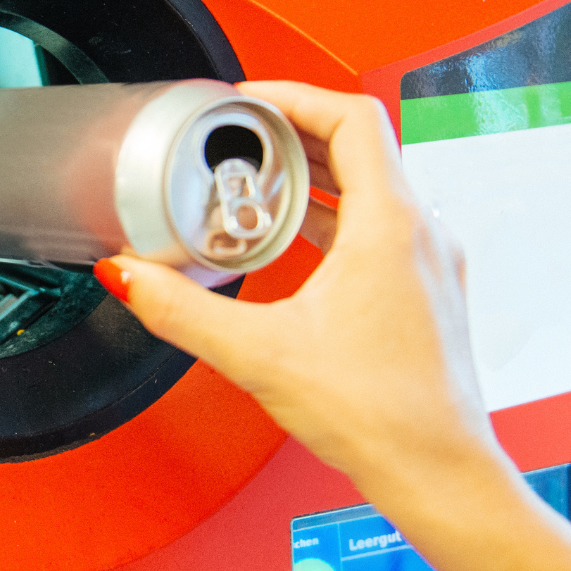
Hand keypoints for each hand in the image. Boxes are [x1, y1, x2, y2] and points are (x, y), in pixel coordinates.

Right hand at [94, 81, 512, 502]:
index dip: (294, 96)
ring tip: (258, 188)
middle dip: (292, 136)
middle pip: (360, 146)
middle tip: (240, 141)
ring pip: (373, 187)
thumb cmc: (382, 417)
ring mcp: (430, 263)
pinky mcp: (427, 292)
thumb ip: (181, 309)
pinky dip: (333, 216)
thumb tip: (129, 276)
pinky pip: (381, 227)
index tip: (249, 100)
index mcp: (391, 226)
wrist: (441, 475)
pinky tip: (295, 244)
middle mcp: (422, 234)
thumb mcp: (259, 354)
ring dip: (314, 177)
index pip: (351, 117)